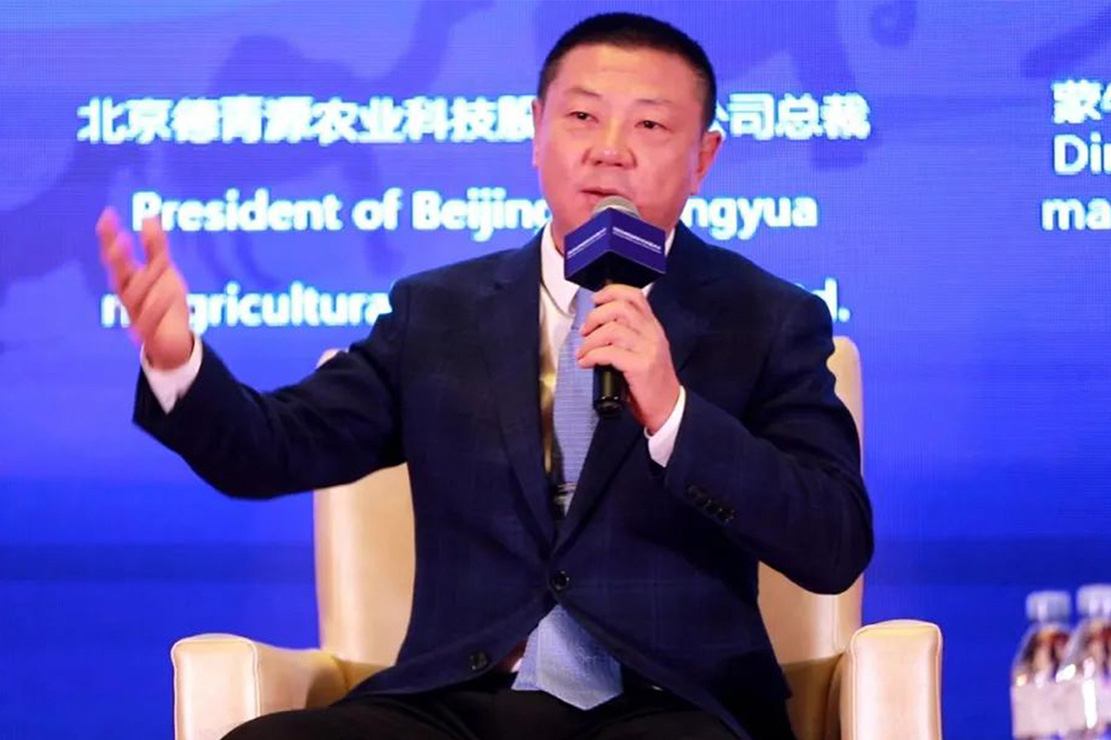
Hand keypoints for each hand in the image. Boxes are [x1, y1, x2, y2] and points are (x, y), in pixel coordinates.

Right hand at [96, 208, 192, 369]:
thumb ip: (155, 246)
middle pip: (117, 275)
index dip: (109, 237)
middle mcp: (128, 296)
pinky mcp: (149, 333)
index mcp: (129, 279)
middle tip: (119, 237)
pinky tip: (169, 294)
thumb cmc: (165, 302)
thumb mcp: (163, 270)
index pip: (114, 255)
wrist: (174, 341)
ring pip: (134, 297)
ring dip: (144, 278)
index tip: (108, 214)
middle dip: (116, 257)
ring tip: (159, 262)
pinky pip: (150, 321)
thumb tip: (148, 216)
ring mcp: (137, 315)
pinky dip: (158, 308)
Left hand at [576, 284, 680, 433]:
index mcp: (652, 327)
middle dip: (595, 316)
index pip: (634, 296)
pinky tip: (587, 362)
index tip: (596, 299)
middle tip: (585, 330)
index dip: (611, 292)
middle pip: (620, 309)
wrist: (667, 407)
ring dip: (590, 340)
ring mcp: (648, 349)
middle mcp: (652, 334)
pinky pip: (609, 353)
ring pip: (612, 330)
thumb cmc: (651, 381)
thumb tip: (597, 326)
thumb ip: (628, 334)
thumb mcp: (644, 350)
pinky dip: (592, 356)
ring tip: (584, 351)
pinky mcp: (641, 366)